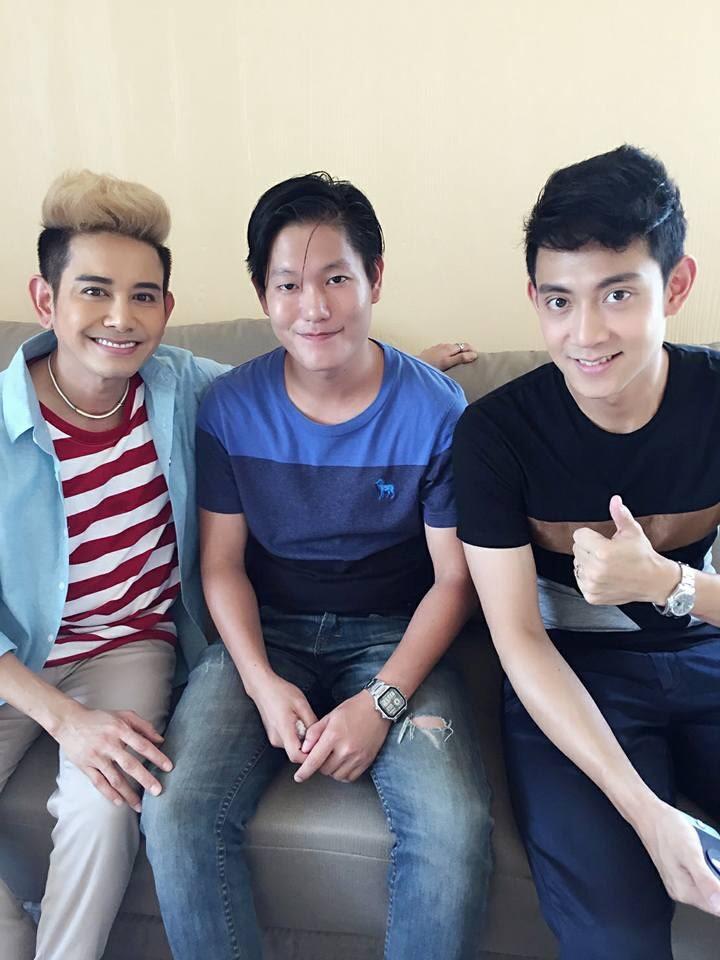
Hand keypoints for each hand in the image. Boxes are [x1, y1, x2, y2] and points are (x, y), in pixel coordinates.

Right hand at [54, 702, 171, 811]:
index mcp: (120, 729)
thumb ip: (144, 726)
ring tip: (140, 806)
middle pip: (130, 764)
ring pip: (114, 778)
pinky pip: (99, 783)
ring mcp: (96, 757)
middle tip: (158, 791)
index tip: (168, 767)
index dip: (156, 756)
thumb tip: (161, 739)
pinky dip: (109, 794)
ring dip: (128, 793)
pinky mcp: (85, 766)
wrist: (69, 721)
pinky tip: (119, 802)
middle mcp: (108, 744)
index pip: (142, 745)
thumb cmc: (100, 718)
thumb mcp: (123, 715)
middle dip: (145, 779)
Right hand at [250, 673, 317, 763]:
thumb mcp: (301, 704)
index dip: (309, 757)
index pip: (296, 756)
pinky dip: (296, 736)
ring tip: (306, 723)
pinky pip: (288, 741)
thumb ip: (311, 722)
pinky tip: (299, 722)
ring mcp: (273, 738)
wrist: (262, 687)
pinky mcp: (273, 736)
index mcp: (283, 730)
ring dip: (302, 740)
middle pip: (296, 753)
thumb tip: (320, 737)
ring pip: (293, 747)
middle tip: (318, 733)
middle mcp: (276, 739)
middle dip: (308, 747)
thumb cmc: (281, 692)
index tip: (320, 750)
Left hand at [293, 691, 390, 783]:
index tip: (298, 777)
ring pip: (337, 775)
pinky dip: (344, 773)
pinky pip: (350, 777)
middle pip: (325, 770)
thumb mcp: (329, 716)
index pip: (314, 760)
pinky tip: (344, 762)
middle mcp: (345, 749)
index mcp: (333, 736)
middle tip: (324, 753)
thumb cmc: (353, 709)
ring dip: (332, 770)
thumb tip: (304, 749)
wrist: (378, 708)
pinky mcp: (366, 761)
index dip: (304, 771)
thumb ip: (314, 733)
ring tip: (335, 756)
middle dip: (320, 764)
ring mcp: (357, 757)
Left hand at [418, 341, 477, 371]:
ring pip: (450, 348)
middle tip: (470, 357)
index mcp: (450, 348)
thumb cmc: (432, 365)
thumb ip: (461, 358)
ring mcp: (437, 348)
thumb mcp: (448, 363)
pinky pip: (443, 350)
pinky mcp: (431, 351)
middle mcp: (444, 345)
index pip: (465, 346)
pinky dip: (448, 353)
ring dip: (456, 351)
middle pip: (458, 346)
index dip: (472, 350)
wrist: (415, 365)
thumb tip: (474, 354)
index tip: (477, 355)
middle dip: (465, 350)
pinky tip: (446, 359)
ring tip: (459, 358)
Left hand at [572, 495, 678, 604]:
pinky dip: (589, 579)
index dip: (590, 536)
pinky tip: (604, 576)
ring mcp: (592, 584)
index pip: (579, 535)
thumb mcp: (632, 532)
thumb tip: (615, 500)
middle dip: (589, 549)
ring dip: (587, 564)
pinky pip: (580, 581)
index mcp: (602, 551)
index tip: (602, 540)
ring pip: (577, 565)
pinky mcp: (591, 596)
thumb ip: (620, 515)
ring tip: (606, 565)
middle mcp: (595, 569)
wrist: (654, 581)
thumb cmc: (643, 556)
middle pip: (576, 550)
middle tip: (606, 553)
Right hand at [636, 800, 719, 915]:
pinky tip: (700, 849)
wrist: (649, 814)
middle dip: (717, 874)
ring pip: (708, 883)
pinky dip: (705, 862)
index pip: (717, 907)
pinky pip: (701, 873)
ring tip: (704, 849)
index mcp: (684, 891)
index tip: (716, 868)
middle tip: (709, 855)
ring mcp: (680, 880)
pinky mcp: (680, 870)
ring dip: (712, 866)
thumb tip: (719, 905)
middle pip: (714, 895)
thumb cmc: (666, 829)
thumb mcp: (690, 853)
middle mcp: (681, 890)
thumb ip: (705, 880)